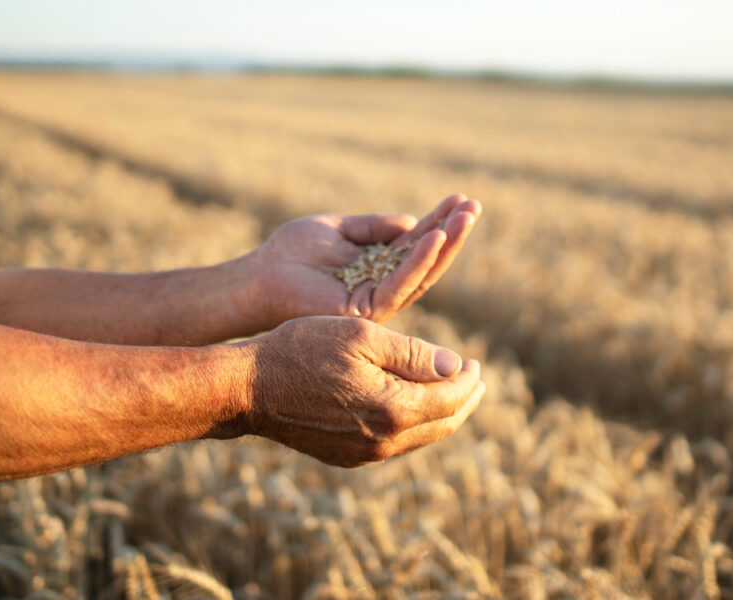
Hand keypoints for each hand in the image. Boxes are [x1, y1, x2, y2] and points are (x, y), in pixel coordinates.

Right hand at [237, 316, 484, 466]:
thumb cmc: (302, 350)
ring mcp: (364, 455)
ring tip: (450, 392)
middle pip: (443, 424)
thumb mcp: (362, 337)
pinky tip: (411, 406)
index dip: (469, 379)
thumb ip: (414, 354)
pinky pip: (395, 444)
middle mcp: (384, 442)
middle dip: (464, 400)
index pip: (451, 398)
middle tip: (475, 380)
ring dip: (441, 414)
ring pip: (421, 438)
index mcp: (393, 410)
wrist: (248, 389)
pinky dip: (413, 424)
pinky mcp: (347, 457)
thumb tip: (456, 367)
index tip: (476, 362)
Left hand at [251, 194, 480, 324]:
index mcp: (377, 268)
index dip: (439, 222)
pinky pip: (399, 284)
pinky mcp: (365, 310)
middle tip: (474, 207)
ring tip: (465, 218)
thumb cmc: (291, 253)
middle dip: (452, 234)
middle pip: (427, 261)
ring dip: (445, 245)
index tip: (461, 199)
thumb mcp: (338, 228)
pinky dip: (418, 261)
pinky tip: (434, 238)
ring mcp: (376, 302)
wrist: (258, 277)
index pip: (416, 244)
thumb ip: (373, 226)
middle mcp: (382, 287)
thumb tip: (412, 221)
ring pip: (421, 274)